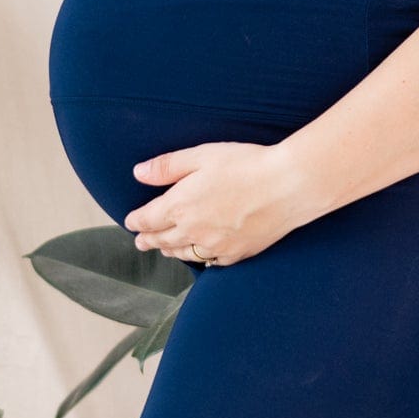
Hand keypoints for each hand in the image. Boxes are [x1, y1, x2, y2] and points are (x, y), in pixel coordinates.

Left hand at [123, 141, 317, 267]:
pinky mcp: (237, 254)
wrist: (287, 186)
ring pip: (183, 253)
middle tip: (141, 242)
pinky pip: (209, 262)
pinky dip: (199, 259)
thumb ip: (167, 166)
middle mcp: (193, 231)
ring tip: (164, 249)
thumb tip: (138, 173)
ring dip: (170, 250)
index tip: (131, 221)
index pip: (147, 219)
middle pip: (162, 240)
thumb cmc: (246, 165)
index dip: (136, 221)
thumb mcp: (202, 155)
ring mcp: (215, 246)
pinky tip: (199, 255)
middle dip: (148, 239)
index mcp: (180, 206)